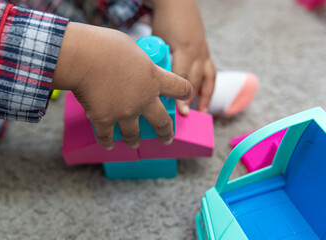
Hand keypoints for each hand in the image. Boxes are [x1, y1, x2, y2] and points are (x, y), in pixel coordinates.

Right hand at [52, 22, 191, 149]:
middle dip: (165, 132)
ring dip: (134, 140)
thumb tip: (135, 66)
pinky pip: (107, 136)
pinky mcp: (105, 120)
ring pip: (134, 134)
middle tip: (167, 139)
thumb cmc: (105, 46)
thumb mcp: (133, 48)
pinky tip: (109, 145)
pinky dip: (107, 141)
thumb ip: (139, 63)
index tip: (185, 95)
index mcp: (154, 79)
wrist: (82, 58)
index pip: (180, 88)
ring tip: (134, 143)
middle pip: (162, 121)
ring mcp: (125, 113)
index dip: (185, 91)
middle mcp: (144, 100)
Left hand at [152, 0, 215, 114]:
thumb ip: (158, 59)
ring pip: (208, 78)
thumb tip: (152, 82)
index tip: (178, 111)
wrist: (178, 3)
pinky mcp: (205, 52)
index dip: (181, 96)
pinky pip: (210, 72)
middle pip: (195, 81)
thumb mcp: (158, 40)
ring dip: (206, 96)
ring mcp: (204, 52)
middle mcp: (198, 52)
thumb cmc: (164, 21)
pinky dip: (208, 87)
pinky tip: (205, 98)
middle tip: (184, 116)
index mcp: (185, 49)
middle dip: (191, 100)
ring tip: (202, 112)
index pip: (183, 78)